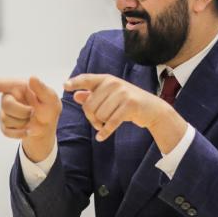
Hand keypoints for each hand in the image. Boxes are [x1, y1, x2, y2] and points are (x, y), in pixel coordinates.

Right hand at [0, 76, 61, 161]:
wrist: (46, 125)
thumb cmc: (48, 107)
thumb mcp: (50, 97)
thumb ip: (42, 89)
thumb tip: (32, 78)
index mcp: (18, 86)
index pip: (0, 84)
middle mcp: (9, 97)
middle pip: (6, 104)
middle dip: (22, 112)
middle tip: (33, 112)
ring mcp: (4, 111)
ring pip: (6, 119)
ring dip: (23, 123)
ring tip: (31, 120)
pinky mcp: (4, 125)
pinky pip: (7, 131)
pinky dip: (19, 133)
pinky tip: (28, 130)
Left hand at [64, 73, 186, 151]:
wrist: (152, 109)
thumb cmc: (128, 103)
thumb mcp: (110, 97)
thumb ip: (93, 95)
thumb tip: (76, 95)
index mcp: (107, 79)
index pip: (87, 79)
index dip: (75, 82)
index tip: (65, 85)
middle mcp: (114, 83)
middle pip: (90, 105)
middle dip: (92, 117)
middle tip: (98, 122)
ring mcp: (122, 93)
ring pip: (100, 115)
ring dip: (101, 124)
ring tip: (107, 124)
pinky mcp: (130, 105)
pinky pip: (111, 122)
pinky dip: (105, 132)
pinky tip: (101, 137)